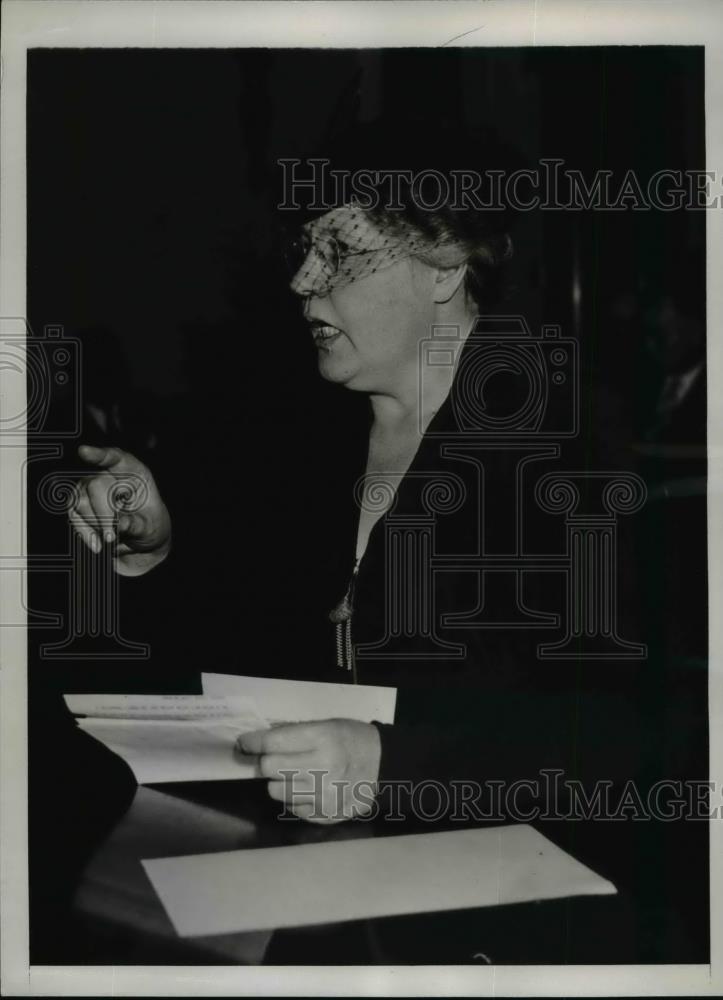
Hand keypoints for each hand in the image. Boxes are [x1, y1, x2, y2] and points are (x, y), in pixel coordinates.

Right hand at [70, 445, 171, 575]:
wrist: (141, 544)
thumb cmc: (150, 526)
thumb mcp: (152, 527)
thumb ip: (136, 524)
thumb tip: (119, 524)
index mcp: (132, 471)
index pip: (114, 457)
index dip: (98, 455)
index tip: (84, 452)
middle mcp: (109, 475)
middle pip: (93, 485)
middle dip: (102, 514)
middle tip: (112, 535)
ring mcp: (90, 488)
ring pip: (78, 501)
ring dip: (94, 525)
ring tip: (111, 539)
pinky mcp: (79, 505)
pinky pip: (73, 515)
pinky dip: (84, 532)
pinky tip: (97, 545)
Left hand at [237, 719, 381, 823]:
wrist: (385, 767)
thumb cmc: (353, 740)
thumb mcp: (328, 725)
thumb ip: (296, 733)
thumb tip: (259, 741)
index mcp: (323, 739)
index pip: (274, 742)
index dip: (254, 742)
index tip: (245, 743)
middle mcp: (323, 767)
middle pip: (269, 768)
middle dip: (267, 763)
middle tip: (275, 759)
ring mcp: (324, 795)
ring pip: (275, 791)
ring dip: (279, 782)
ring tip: (295, 775)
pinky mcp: (325, 815)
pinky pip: (291, 808)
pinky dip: (294, 799)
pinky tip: (308, 789)